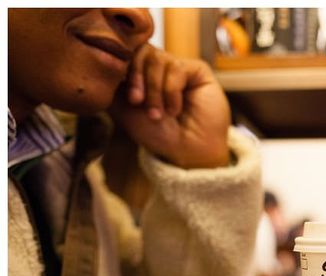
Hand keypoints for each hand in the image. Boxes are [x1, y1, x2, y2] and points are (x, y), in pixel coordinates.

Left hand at [109, 43, 229, 168]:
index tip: (127, 97)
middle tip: (137, 102)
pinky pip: (176, 69)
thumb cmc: (156, 133)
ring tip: (158, 114)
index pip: (126, 51)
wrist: (185, 151)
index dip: (122, 68)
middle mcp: (159, 66)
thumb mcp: (124, 107)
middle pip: (141, 50)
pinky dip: (171, 92)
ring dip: (154, 90)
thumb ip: (112, 82)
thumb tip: (104, 58)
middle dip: (137, 78)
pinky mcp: (198, 70)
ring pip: (158, 59)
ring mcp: (178, 67)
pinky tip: (174, 110)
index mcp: (141, 71)